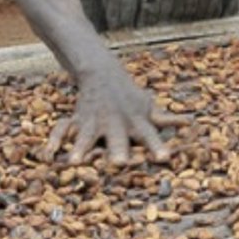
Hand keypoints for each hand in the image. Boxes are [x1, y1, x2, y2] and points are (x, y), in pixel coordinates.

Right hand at [45, 68, 186, 164]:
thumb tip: (189, 122)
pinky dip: (54, 141)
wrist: (102, 75)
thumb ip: (166, 118)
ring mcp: (95, 122)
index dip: (158, 147)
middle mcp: (115, 124)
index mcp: (136, 123)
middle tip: (120, 164)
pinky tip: (49, 153)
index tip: (166, 158)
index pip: (150, 136)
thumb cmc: (130, 97)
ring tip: (76, 163)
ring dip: (82, 149)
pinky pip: (62, 130)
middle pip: (117, 138)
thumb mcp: (148, 107)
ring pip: (87, 137)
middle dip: (118, 150)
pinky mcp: (76, 122)